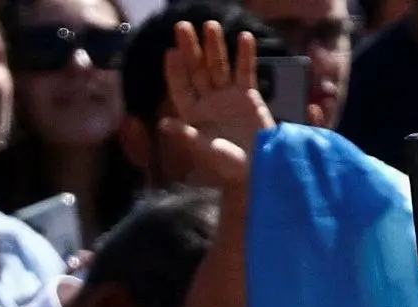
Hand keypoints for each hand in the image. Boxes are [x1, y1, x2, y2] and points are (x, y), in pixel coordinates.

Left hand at [160, 21, 272, 188]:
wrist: (255, 169)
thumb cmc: (226, 165)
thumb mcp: (203, 150)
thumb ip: (185, 136)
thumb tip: (162, 124)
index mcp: (192, 114)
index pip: (180, 87)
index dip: (175, 71)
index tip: (169, 52)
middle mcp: (207, 101)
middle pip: (197, 70)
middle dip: (190, 49)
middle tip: (182, 27)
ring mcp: (227, 96)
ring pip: (219, 66)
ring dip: (215, 47)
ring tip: (210, 26)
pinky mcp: (248, 96)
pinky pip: (245, 72)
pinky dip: (245, 56)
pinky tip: (244, 38)